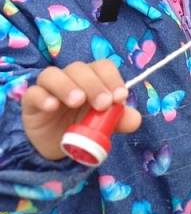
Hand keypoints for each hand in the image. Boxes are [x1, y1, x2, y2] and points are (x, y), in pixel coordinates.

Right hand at [22, 60, 141, 160]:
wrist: (58, 146)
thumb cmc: (84, 127)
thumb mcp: (105, 125)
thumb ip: (120, 119)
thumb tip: (135, 119)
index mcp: (92, 79)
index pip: (103, 67)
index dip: (112, 78)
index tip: (120, 97)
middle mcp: (71, 78)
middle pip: (80, 68)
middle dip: (94, 84)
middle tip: (102, 104)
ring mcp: (49, 88)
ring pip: (53, 74)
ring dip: (68, 86)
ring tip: (77, 101)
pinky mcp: (32, 101)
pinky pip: (33, 93)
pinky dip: (43, 97)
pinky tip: (51, 107)